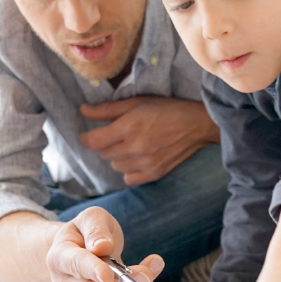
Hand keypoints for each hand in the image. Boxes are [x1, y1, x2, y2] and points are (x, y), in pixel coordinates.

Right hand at [45, 206, 163, 281]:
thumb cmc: (86, 234)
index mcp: (59, 257)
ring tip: (149, 273)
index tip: (112, 274)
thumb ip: (96, 228)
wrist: (80, 252)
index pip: (75, 266)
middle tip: (147, 272)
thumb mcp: (92, 218)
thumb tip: (102, 246)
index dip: (94, 271)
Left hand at [79, 97, 217, 185]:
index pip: (94, 141)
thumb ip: (107, 109)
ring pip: (115, 166)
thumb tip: (83, 110)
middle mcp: (135, 147)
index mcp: (129, 127)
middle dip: (104, 144)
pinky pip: (128, 178)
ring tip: (128, 145)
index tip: (86, 135)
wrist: (197, 125)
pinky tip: (136, 159)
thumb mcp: (136, 103)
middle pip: (103, 153)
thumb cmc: (167, 109)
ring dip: (116, 156)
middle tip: (115, 135)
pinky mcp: (154, 173)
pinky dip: (127, 170)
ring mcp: (145, 163)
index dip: (85, 138)